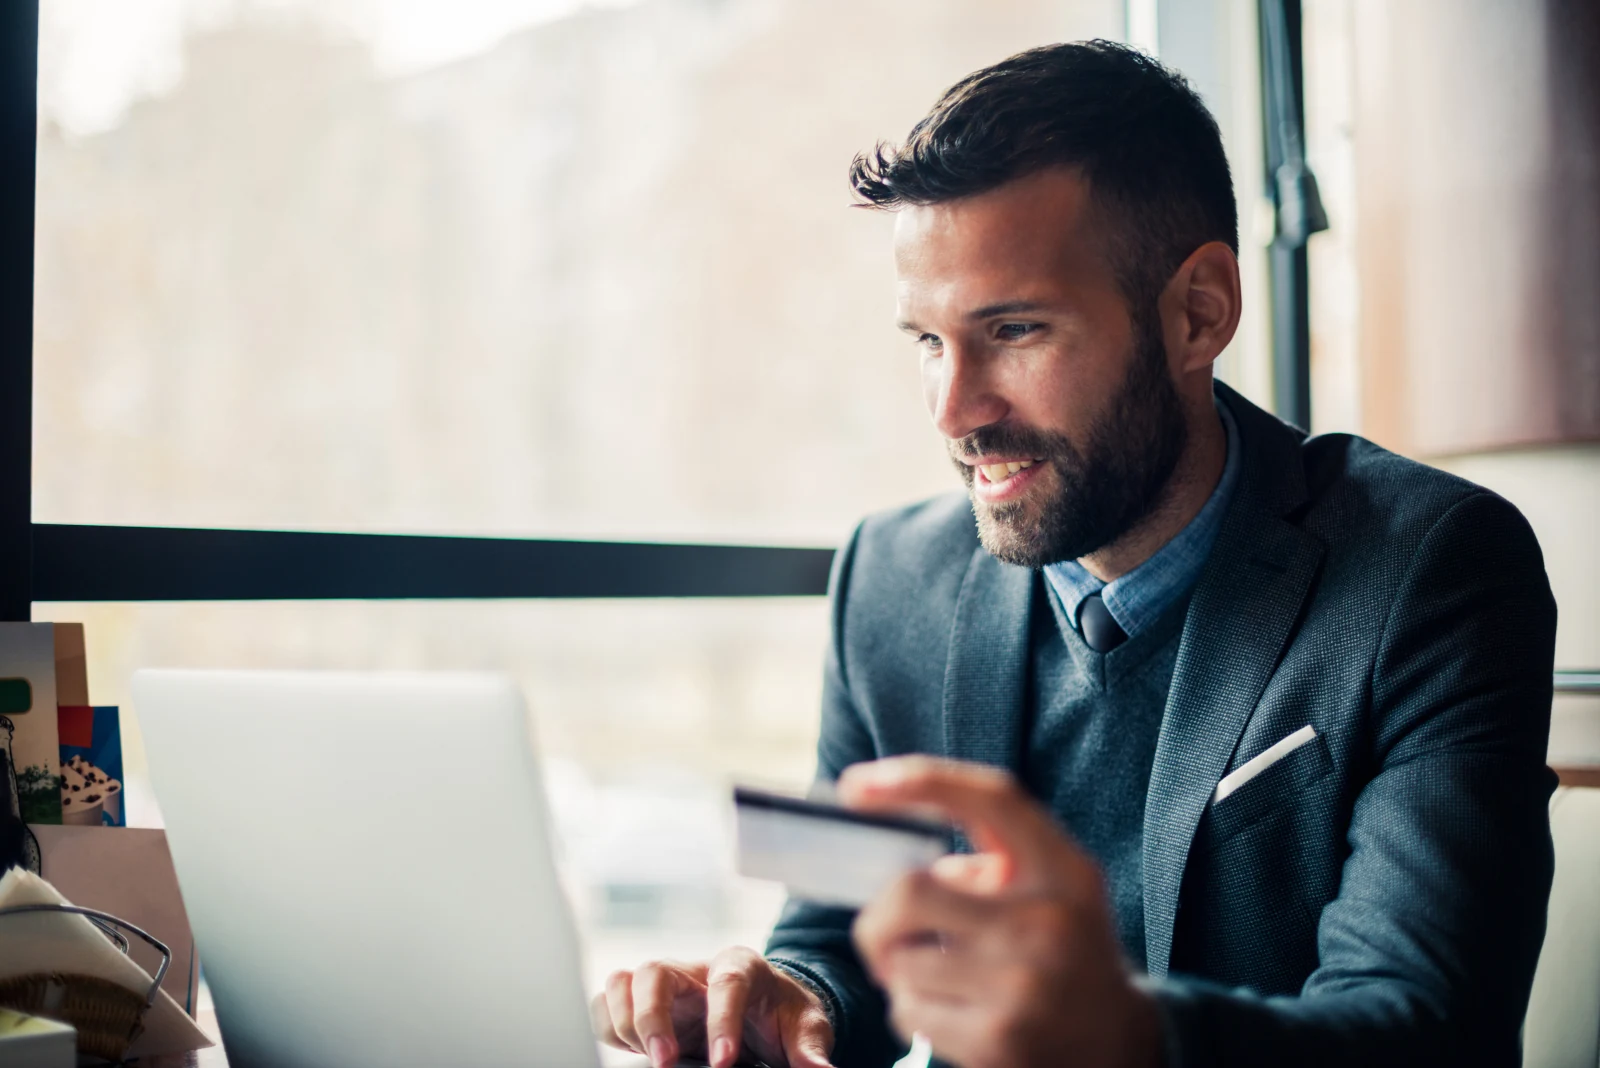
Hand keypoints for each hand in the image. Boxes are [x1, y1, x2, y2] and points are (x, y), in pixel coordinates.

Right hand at [590, 945, 834, 1067]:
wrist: (764, 1006)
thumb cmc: (782, 1013)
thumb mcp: (806, 1026)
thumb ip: (810, 1049)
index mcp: (740, 966)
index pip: (726, 983)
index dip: (722, 1021)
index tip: (723, 1062)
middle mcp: (695, 969)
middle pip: (656, 972)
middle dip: (653, 1017)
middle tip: (664, 1062)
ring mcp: (666, 984)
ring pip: (624, 982)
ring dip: (626, 1021)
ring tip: (649, 1057)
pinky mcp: (643, 1002)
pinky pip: (607, 1002)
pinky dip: (609, 1025)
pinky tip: (631, 1049)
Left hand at [839, 756, 1161, 1067]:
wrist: (1116, 1043)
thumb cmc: (1066, 949)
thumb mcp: (1054, 887)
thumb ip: (993, 857)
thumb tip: (908, 865)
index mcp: (1064, 871)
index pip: (993, 799)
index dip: (922, 779)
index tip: (857, 785)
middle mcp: (1046, 923)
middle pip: (911, 892)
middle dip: (879, 915)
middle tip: (884, 931)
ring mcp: (1021, 985)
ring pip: (900, 960)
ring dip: (899, 967)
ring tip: (936, 974)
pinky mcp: (996, 1040)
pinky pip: (907, 1010)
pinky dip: (910, 1007)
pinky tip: (948, 1009)